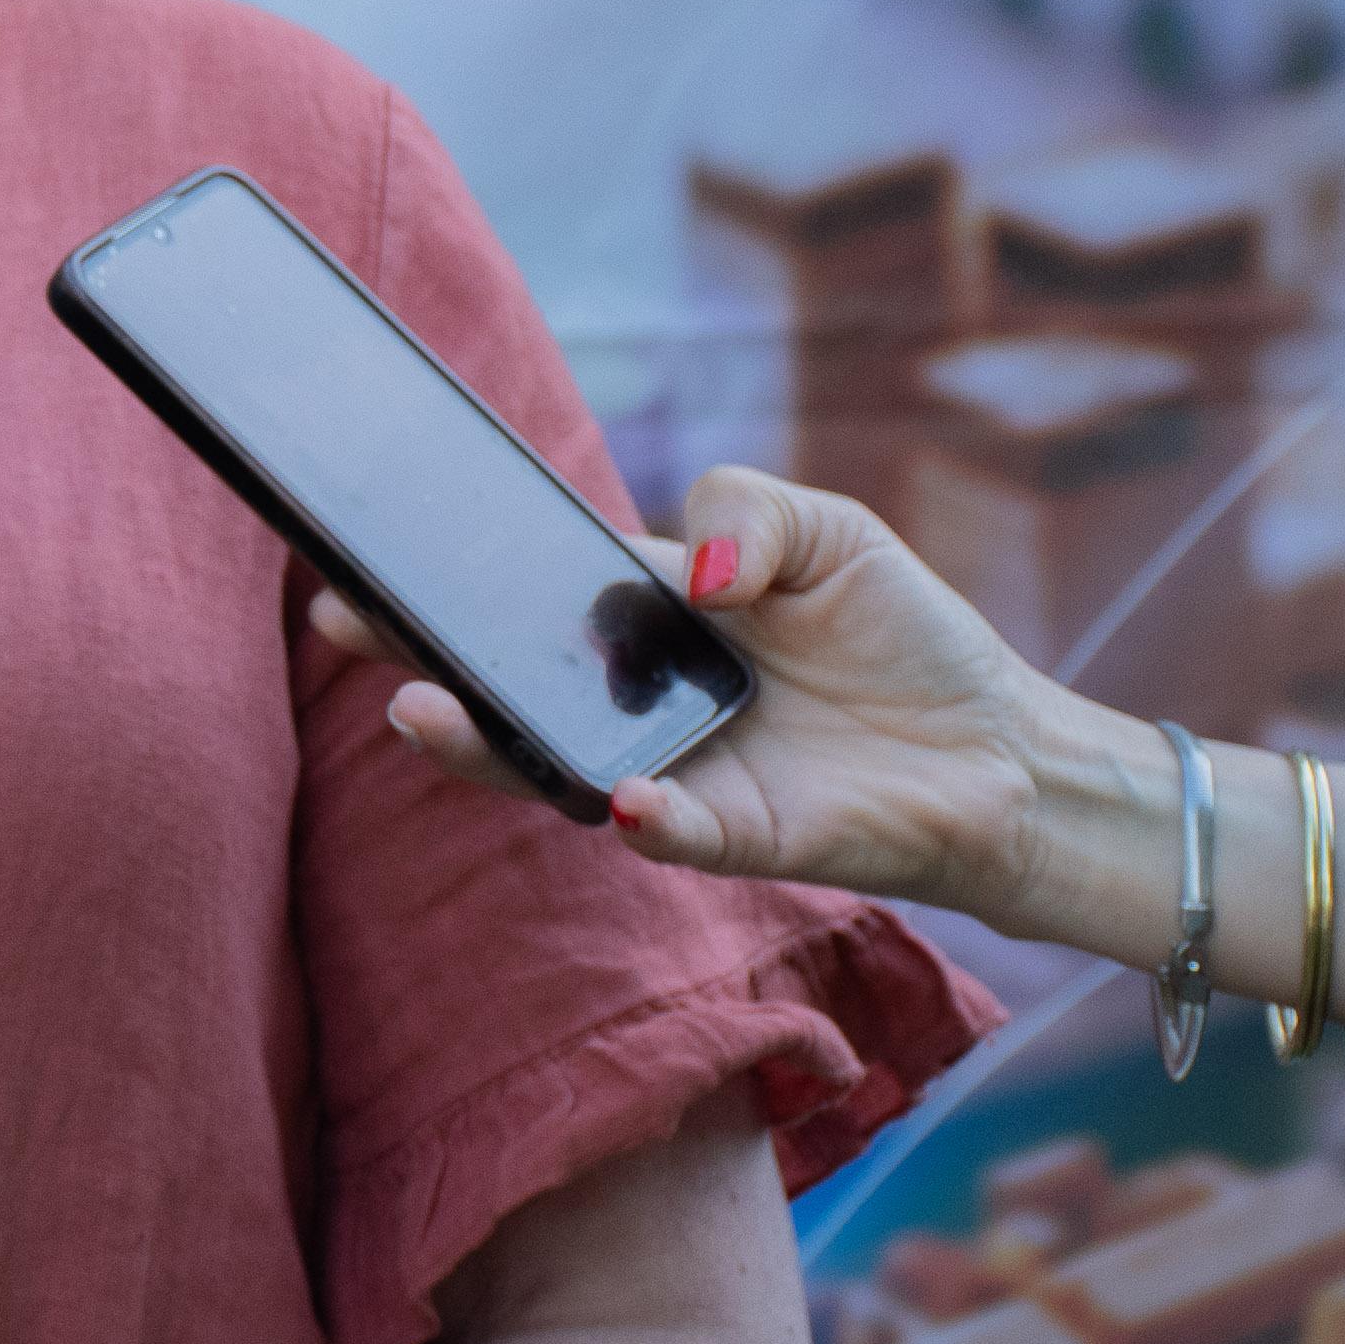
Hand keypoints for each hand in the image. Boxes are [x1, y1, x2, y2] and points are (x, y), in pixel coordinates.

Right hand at [334, 462, 1110, 919]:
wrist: (1000, 750)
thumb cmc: (903, 636)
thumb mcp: (826, 527)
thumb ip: (747, 507)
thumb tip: (690, 569)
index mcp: (647, 614)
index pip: (527, 590)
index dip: (449, 574)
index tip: (367, 549)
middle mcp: (638, 700)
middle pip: (504, 681)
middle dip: (416, 650)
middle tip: (344, 616)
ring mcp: (671, 771)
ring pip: (549, 766)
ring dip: (482, 744)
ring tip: (420, 709)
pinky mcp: (731, 836)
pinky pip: (665, 830)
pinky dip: (642, 815)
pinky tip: (621, 795)